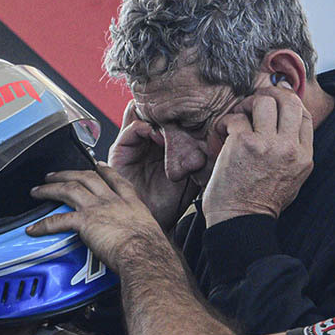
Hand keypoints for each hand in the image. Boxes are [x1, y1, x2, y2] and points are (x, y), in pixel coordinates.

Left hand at [27, 163, 175, 274]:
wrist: (145, 254)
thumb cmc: (151, 251)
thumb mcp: (150, 234)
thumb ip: (140, 233)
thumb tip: (140, 245)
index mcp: (130, 203)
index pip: (116, 180)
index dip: (105, 170)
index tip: (98, 165)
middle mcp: (113, 200)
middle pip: (87, 178)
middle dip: (68, 173)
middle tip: (55, 174)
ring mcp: (98, 208)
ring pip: (69, 189)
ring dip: (50, 189)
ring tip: (37, 190)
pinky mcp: (85, 221)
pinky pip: (58, 220)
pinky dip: (43, 225)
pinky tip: (33, 229)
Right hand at [107, 101, 191, 229]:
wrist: (151, 222)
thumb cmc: (169, 204)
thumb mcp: (191, 175)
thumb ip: (198, 156)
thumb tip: (214, 137)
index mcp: (162, 146)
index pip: (170, 119)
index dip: (183, 115)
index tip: (198, 115)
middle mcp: (146, 143)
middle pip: (156, 114)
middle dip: (171, 112)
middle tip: (185, 114)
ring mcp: (133, 145)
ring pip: (144, 116)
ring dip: (158, 118)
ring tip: (172, 127)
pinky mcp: (120, 151)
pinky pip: (132, 129)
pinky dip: (145, 128)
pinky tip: (159, 137)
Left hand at [202, 86, 313, 224]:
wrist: (241, 221)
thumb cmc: (260, 202)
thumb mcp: (292, 178)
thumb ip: (293, 152)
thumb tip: (286, 125)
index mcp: (304, 157)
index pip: (304, 114)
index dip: (289, 101)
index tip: (276, 98)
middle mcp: (289, 148)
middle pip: (289, 101)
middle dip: (271, 93)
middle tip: (255, 100)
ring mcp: (267, 144)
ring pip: (263, 102)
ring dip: (247, 104)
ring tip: (238, 116)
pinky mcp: (244, 143)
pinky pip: (236, 118)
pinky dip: (226, 122)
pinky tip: (221, 134)